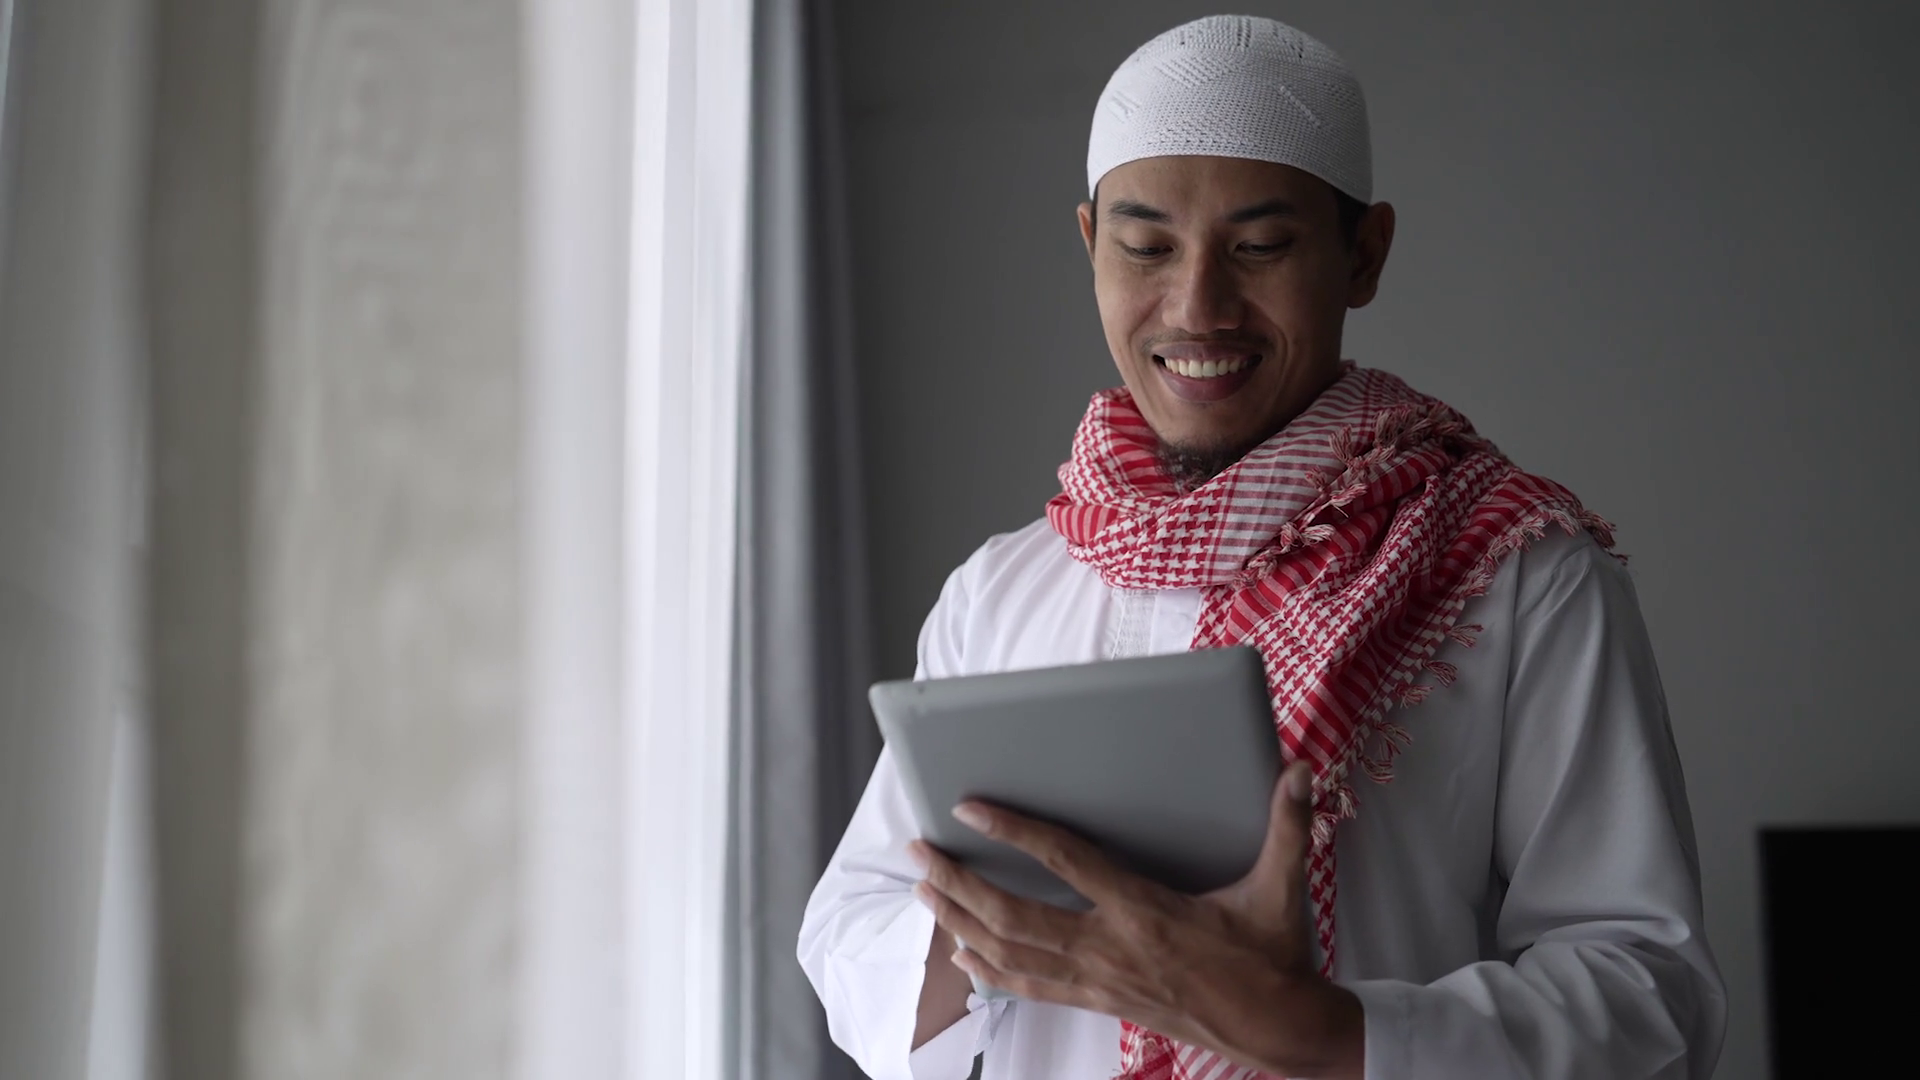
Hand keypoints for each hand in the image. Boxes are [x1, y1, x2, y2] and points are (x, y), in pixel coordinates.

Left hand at [907, 761, 1363, 1078]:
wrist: (1277, 1029)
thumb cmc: (1273, 956)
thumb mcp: (1283, 888)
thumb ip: (1287, 826)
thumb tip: (1302, 772)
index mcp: (1146, 910)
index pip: (1066, 861)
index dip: (1015, 832)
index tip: (971, 807)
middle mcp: (1111, 947)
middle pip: (1015, 915)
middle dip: (959, 883)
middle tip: (919, 852)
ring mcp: (1099, 980)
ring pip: (1010, 953)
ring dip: (959, 921)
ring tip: (923, 892)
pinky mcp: (1098, 1001)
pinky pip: (1028, 986)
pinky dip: (987, 966)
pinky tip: (960, 950)